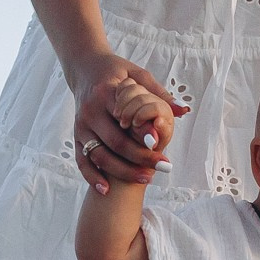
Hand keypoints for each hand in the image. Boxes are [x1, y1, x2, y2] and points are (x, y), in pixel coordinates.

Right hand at [69, 55, 184, 194]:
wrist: (84, 69)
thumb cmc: (117, 72)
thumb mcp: (138, 75)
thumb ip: (160, 93)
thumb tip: (183, 110)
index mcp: (107, 93)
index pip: (127, 117)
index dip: (143, 133)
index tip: (160, 145)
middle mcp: (90, 111)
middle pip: (116, 142)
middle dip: (140, 158)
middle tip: (163, 167)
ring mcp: (81, 126)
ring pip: (100, 155)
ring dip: (122, 171)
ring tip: (146, 178)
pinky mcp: (76, 137)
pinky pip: (82, 161)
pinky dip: (92, 177)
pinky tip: (106, 190)